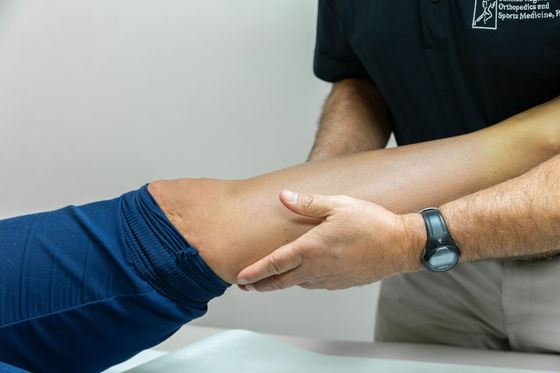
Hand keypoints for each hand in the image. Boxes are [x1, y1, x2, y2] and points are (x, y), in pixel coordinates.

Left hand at [236, 190, 424, 290]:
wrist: (400, 246)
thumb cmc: (372, 223)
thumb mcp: (338, 205)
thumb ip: (308, 203)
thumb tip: (283, 196)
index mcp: (312, 249)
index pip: (275, 264)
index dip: (255, 272)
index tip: (240, 278)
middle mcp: (317, 269)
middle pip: (281, 282)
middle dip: (260, 285)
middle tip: (246, 285)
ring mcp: (329, 280)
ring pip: (298, 284)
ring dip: (282, 282)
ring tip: (271, 277)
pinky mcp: (340, 284)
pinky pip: (315, 284)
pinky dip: (303, 280)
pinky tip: (303, 272)